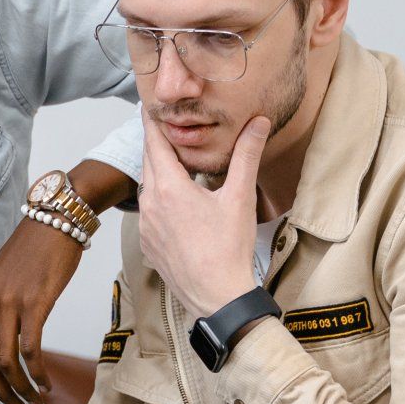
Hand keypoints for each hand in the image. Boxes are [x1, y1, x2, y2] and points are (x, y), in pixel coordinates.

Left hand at [0, 220, 80, 403]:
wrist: (56, 219)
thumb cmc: (35, 252)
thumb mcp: (5, 280)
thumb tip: (2, 342)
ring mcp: (10, 302)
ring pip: (7, 361)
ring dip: (21, 388)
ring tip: (35, 401)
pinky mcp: (35, 302)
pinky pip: (31, 349)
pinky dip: (38, 373)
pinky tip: (47, 383)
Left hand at [137, 111, 270, 322]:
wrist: (217, 298)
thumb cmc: (228, 250)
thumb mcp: (239, 197)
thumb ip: (246, 155)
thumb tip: (258, 122)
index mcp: (169, 188)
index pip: (154, 143)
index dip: (151, 122)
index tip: (149, 106)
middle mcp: (150, 205)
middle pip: (148, 164)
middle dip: (156, 145)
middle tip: (164, 127)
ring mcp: (146, 227)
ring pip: (148, 189)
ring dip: (159, 174)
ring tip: (173, 162)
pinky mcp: (149, 244)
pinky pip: (149, 213)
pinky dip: (159, 201)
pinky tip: (176, 203)